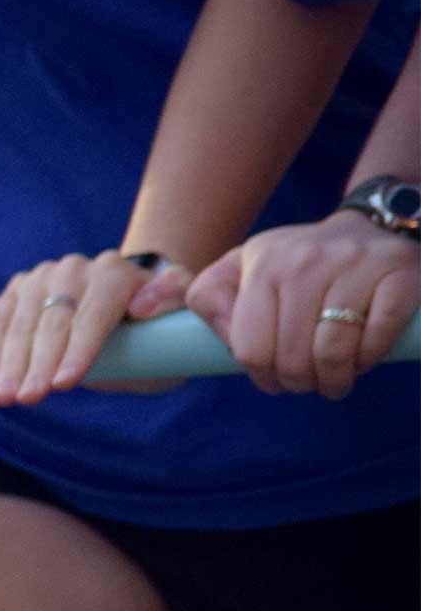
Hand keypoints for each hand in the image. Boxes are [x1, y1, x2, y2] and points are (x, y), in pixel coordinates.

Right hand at [0, 250, 195, 404]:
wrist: (133, 309)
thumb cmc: (157, 328)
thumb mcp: (179, 323)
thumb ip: (172, 305)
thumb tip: (141, 307)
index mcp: (115, 274)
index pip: (92, 315)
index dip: (77, 351)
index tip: (64, 385)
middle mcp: (76, 268)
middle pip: (52, 320)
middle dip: (38, 364)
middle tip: (29, 399)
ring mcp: (43, 276)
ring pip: (21, 321)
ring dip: (10, 362)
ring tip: (5, 397)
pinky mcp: (19, 288)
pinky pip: (0, 319)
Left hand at [186, 216, 417, 398]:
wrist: (371, 227)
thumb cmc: (299, 261)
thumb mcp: (244, 266)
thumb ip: (210, 297)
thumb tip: (224, 340)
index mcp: (263, 264)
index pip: (250, 347)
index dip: (262, 376)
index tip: (273, 380)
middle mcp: (306, 261)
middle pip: (291, 356)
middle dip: (298, 383)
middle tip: (307, 384)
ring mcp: (356, 265)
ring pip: (333, 352)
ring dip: (334, 380)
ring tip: (334, 382)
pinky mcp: (399, 274)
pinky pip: (378, 336)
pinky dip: (369, 359)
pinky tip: (362, 360)